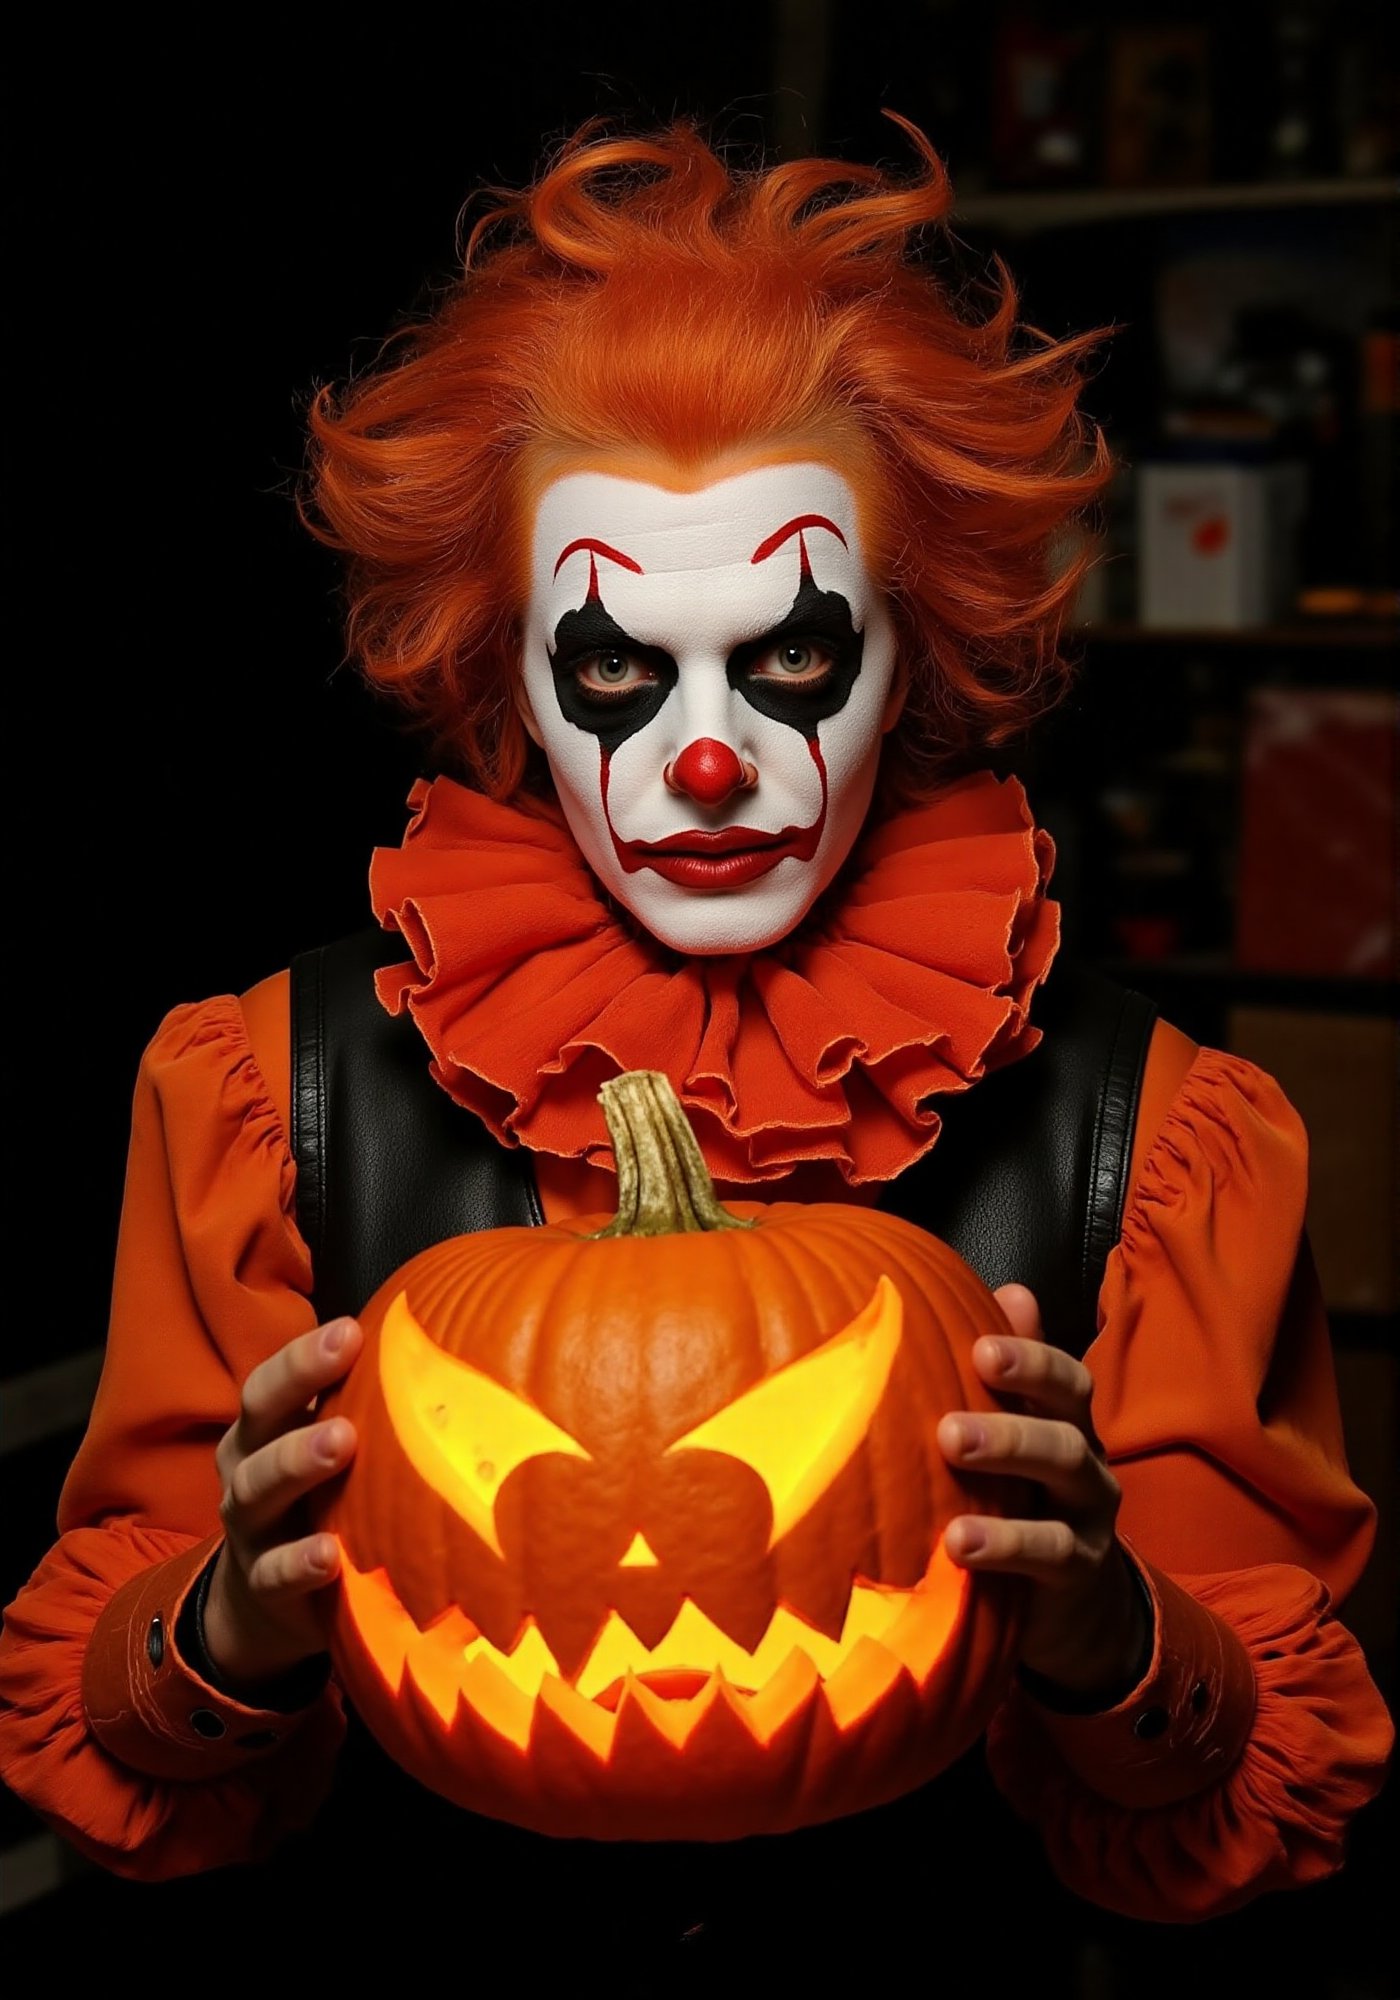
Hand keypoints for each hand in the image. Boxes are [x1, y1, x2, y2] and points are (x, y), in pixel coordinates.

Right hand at [202, 1316, 362, 1692]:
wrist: (266, 1597)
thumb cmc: (320, 1497)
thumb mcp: (333, 1449)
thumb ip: (371, 1408)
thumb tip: (457, 1345)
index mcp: (266, 1428)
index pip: (274, 1381)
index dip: (304, 1357)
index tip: (349, 1330)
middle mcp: (248, 1468)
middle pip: (260, 1420)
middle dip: (298, 1386)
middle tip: (344, 1357)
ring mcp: (251, 1528)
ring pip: (258, 1489)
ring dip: (296, 1463)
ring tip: (340, 1443)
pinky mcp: (262, 1585)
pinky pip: (273, 1573)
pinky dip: (297, 1564)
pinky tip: (328, 1555)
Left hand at [937, 1285, 1148, 1701]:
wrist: (1072, 1601)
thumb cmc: (1025, 1495)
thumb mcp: (1019, 1429)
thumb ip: (1012, 1367)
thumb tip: (1010, 1288)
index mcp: (1065, 1420)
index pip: (1063, 1380)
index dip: (1030, 1360)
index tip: (980, 1349)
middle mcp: (1086, 1461)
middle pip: (1064, 1432)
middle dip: (1010, 1427)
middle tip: (948, 1428)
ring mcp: (1089, 1518)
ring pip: (1064, 1487)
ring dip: (1009, 1481)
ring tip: (953, 1478)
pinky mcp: (1080, 1572)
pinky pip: (1052, 1555)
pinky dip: (1006, 1548)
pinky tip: (957, 1545)